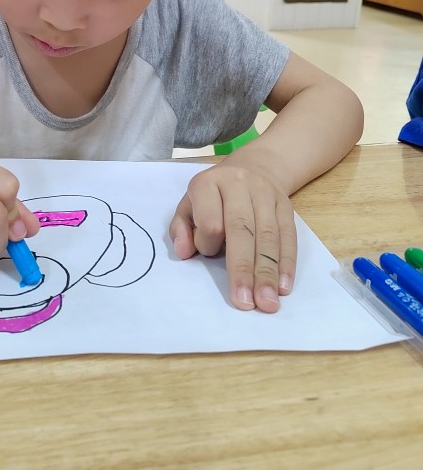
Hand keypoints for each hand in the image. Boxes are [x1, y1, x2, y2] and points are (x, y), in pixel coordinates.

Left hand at [169, 162, 296, 312]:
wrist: (254, 166)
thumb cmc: (213, 194)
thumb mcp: (188, 204)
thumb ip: (181, 228)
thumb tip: (183, 252)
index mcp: (208, 184)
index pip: (210, 222)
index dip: (208, 244)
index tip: (207, 256)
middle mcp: (239, 185)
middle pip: (242, 230)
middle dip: (243, 269)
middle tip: (245, 302)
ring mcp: (265, 194)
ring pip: (268, 235)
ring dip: (267, 272)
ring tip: (266, 302)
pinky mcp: (285, 206)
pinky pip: (288, 236)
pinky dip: (286, 263)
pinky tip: (283, 287)